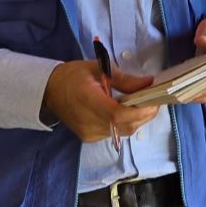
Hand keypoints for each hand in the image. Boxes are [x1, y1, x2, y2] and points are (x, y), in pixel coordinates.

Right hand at [43, 60, 157, 143]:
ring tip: (144, 104)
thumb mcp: (99, 68)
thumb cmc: (74, 75)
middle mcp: (88, 122)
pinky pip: (115, 133)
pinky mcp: (89, 138)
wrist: (49, 91)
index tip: (155, 100)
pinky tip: (128, 112)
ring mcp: (89, 133)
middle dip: (145, 115)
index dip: (140, 110)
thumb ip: (125, 79)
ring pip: (123, 132)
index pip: (118, 114)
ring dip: (137, 120)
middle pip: (125, 126)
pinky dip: (126, 123)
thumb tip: (149, 83)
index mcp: (88, 100)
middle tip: (156, 100)